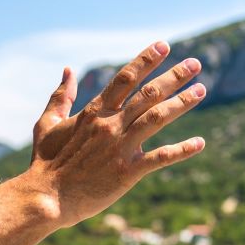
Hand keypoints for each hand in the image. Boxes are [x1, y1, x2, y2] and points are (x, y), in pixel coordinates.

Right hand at [22, 41, 205, 227]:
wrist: (46, 197)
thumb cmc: (44, 163)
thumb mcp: (47, 124)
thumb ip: (60, 96)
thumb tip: (68, 70)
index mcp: (93, 113)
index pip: (125, 79)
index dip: (146, 60)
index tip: (164, 46)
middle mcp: (110, 125)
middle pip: (148, 94)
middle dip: (174, 76)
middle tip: (195, 64)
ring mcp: (119, 148)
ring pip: (158, 118)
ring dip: (182, 103)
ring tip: (201, 90)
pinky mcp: (126, 172)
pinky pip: (160, 158)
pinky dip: (182, 150)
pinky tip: (199, 143)